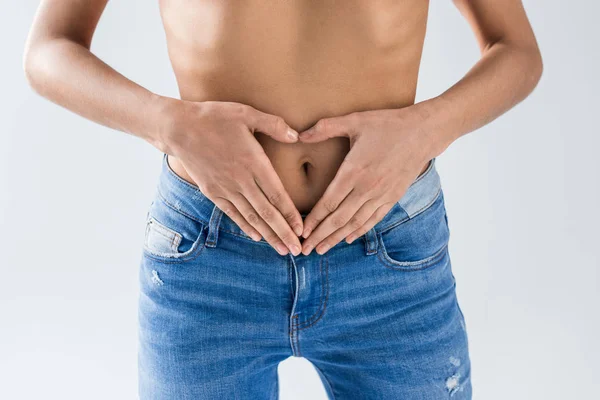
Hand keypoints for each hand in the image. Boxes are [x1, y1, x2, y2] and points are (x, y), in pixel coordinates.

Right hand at [157, 98, 302, 255]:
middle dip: (283, 233)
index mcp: (253, 162)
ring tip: (282, 249)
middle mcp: (240, 180)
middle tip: (298, 250)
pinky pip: (232, 213)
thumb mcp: (246, 113)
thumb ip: (273, 124)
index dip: (290, 214)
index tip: (301, 229)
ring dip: (268, 235)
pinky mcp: (212, 191)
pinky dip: (245, 226)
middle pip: (267, 212)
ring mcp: (225, 188)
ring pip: (251, 216)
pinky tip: (256, 236)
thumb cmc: (213, 117)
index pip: (277, 194)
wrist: (178, 128)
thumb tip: (296, 136)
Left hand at [297, 106, 438, 254]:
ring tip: (321, 249)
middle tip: (305, 250)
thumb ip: (325, 128)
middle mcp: (367, 188)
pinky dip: (359, 231)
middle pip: (339, 219)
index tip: (301, 232)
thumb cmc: (387, 124)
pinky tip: (348, 238)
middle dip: (320, 236)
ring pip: (355, 223)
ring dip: (336, 238)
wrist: (423, 132)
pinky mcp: (393, 197)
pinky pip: (373, 219)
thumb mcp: (354, 120)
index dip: (314, 220)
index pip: (329, 202)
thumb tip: (299, 134)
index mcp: (354, 170)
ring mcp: (381, 195)